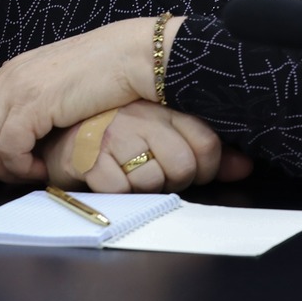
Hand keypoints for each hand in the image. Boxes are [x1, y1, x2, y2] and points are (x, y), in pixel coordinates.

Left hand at [0, 17, 181, 181]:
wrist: (135, 55)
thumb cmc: (111, 69)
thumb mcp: (60, 81)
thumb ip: (36, 97)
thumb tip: (24, 129)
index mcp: (13, 69)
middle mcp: (8, 77)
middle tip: (3, 178)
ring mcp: (18, 89)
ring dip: (3, 169)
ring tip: (31, 173)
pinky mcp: (33, 104)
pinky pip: (7, 149)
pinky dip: (19, 167)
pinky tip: (41, 169)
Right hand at [39, 101, 253, 193]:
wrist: (56, 135)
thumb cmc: (116, 138)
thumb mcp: (164, 135)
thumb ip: (207, 152)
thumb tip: (245, 167)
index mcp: (164, 106)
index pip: (207, 143)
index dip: (207, 168)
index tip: (193, 172)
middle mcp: (142, 115)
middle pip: (184, 165)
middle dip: (175, 182)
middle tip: (156, 175)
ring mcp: (114, 133)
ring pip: (154, 180)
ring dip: (145, 189)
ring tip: (130, 175)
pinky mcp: (88, 155)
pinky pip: (120, 190)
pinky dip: (117, 194)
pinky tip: (109, 179)